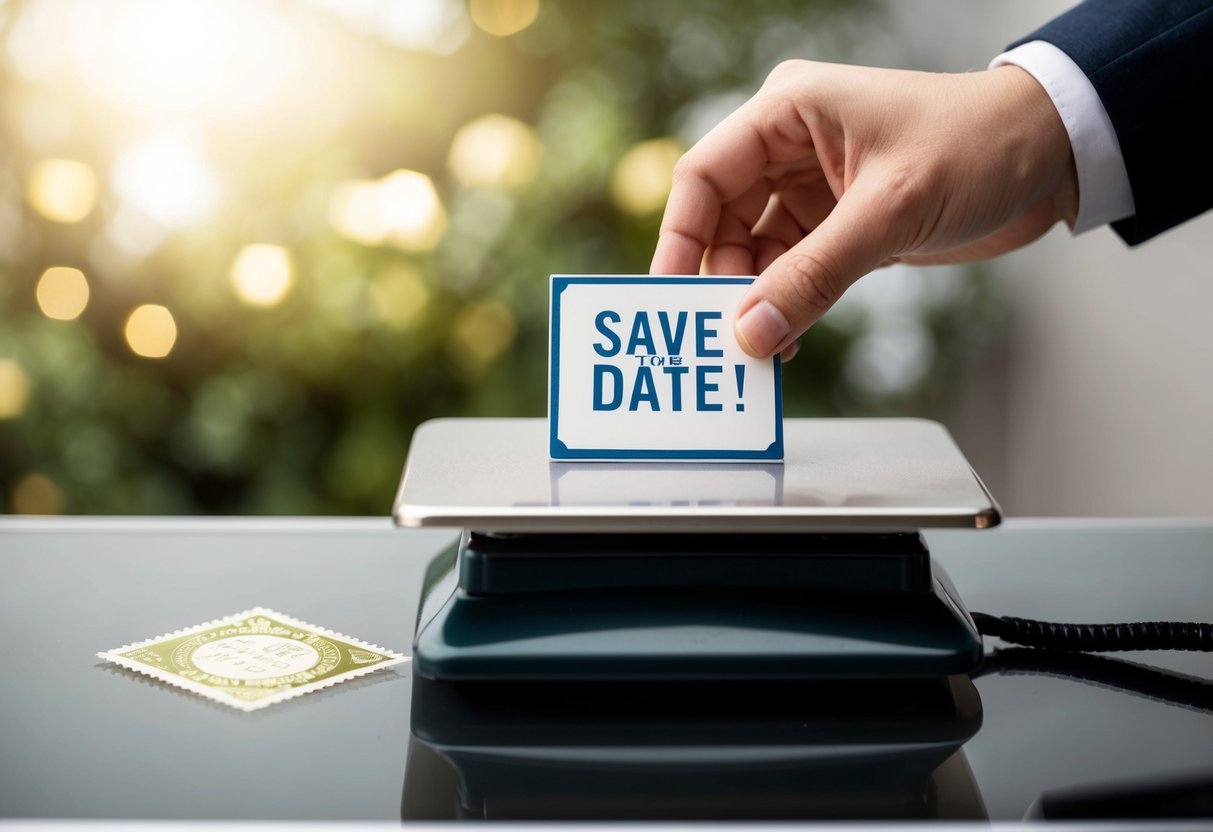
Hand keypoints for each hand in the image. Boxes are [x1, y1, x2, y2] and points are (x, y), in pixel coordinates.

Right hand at [650, 60, 1077, 358]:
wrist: (1052, 157)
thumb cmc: (978, 145)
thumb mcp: (888, 211)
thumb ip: (813, 276)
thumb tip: (749, 332)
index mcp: (789, 112)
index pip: (705, 177)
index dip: (680, 239)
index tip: (670, 297)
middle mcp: (792, 147)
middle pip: (722, 221)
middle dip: (720, 281)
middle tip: (715, 337)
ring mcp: (814, 189)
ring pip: (756, 253)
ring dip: (755, 301)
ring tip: (754, 350)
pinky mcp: (841, 225)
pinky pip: (794, 271)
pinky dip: (786, 305)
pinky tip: (784, 339)